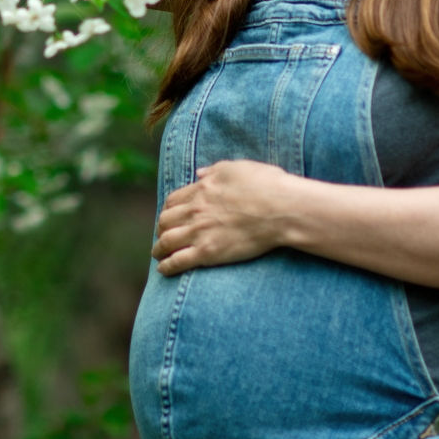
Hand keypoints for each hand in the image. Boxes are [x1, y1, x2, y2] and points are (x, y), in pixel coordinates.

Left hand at [151, 158, 296, 274]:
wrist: (281, 209)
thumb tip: (200, 173)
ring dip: (158, 249)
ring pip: (166, 241)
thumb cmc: (266, 185)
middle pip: (165, 221)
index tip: (169, 217)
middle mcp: (196, 211)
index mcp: (202, 190)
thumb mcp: (236, 168)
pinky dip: (166, 266)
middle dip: (160, 229)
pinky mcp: (208, 252)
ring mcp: (200, 232)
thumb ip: (214, 170)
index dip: (168, 210)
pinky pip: (178, 261)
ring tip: (157, 255)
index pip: (173, 201)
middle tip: (162, 236)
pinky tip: (163, 270)